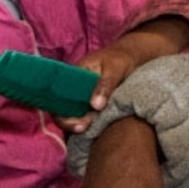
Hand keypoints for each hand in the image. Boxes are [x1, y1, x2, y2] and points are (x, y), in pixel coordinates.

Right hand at [71, 18, 188, 132]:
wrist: (132, 58)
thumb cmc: (120, 59)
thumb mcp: (114, 68)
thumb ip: (105, 85)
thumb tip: (95, 106)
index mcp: (72, 76)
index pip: (56, 97)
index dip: (62, 114)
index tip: (77, 123)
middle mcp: (73, 88)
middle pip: (62, 111)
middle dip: (71, 123)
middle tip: (85, 128)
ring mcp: (82, 97)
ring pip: (74, 116)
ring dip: (81, 125)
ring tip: (93, 129)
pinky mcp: (92, 105)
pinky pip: (86, 117)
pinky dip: (90, 124)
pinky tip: (99, 128)